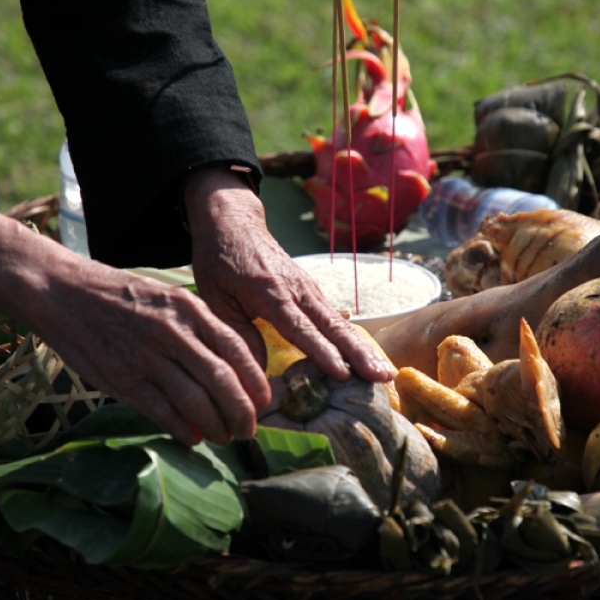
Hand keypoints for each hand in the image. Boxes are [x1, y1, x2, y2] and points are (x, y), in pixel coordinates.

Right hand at [0, 214, 267, 444]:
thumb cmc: (118, 296)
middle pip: (222, 381)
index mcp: (189, 308)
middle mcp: (173, 332)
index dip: (255, 381)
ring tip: (223, 438)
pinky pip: (163, 412)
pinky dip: (182, 430)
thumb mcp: (166, 297)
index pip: (236, 349)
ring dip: (215, 426)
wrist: (61, 292)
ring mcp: (147, 357)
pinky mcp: (123, 379)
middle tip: (248, 430)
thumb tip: (226, 366)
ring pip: (196, 402)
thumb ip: (196, 327)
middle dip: (242, 412)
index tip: (264, 401)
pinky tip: (191, 438)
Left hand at [183, 165, 395, 383]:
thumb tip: (258, 373)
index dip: (321, 351)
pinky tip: (367, 358)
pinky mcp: (311, 291)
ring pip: (340, 322)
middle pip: (333, 326)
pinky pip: (335, 318)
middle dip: (359, 353)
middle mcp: (297, 289)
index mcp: (270, 292)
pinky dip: (353, 339)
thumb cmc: (219, 260)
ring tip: (385, 372)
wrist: (233, 223)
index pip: (300, 327)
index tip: (342, 373)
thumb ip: (236, 334)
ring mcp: (308, 289)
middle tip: (383, 376)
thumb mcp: (215, 298)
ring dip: (363, 348)